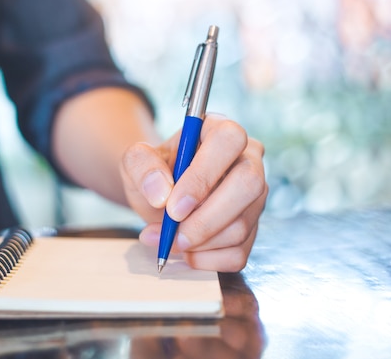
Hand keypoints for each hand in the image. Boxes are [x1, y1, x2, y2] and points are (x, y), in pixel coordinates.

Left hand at [120, 114, 267, 271]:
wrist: (160, 198)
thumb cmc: (154, 173)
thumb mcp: (135, 161)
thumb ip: (141, 165)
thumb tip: (162, 193)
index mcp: (221, 131)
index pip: (229, 140)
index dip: (203, 175)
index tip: (173, 206)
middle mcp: (247, 159)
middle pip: (249, 184)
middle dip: (207, 218)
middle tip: (174, 234)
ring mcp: (255, 196)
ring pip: (242, 225)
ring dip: (200, 243)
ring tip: (166, 240)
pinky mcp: (253, 228)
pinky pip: (240, 252)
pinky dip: (207, 260)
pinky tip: (186, 253)